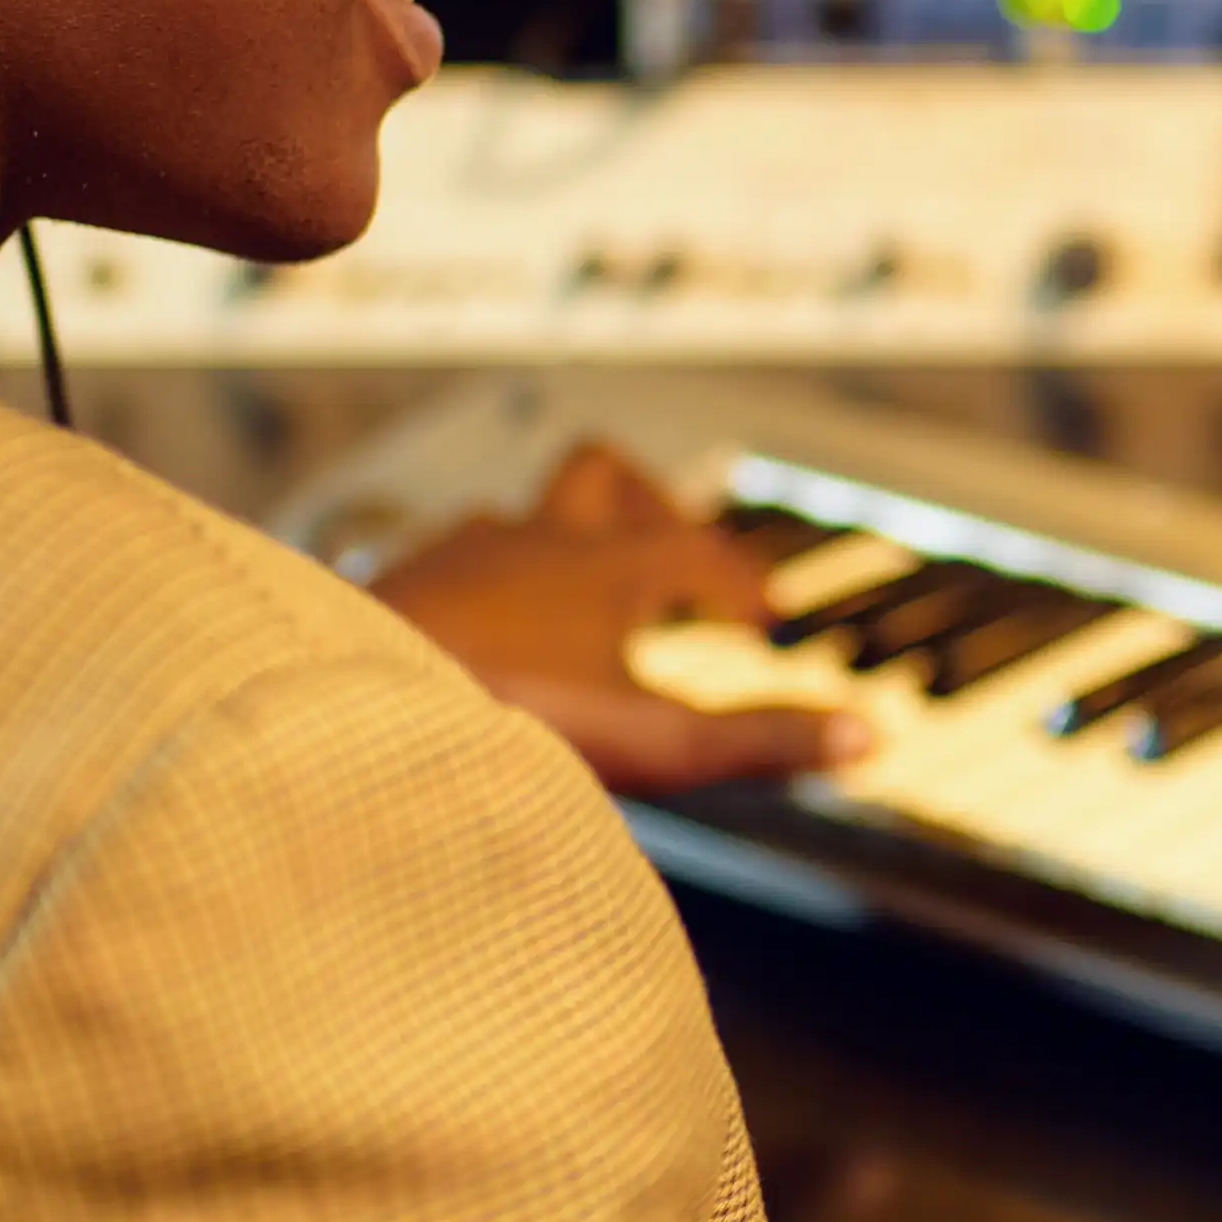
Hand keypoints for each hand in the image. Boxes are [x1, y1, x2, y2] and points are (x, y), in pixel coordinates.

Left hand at [367, 441, 863, 798]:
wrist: (353, 709)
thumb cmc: (504, 719)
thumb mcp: (654, 745)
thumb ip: (760, 742)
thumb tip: (869, 737)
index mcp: (603, 565)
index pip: (695, 548)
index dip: (736, 580)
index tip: (758, 619)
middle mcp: (527, 540)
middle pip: (598, 476)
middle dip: (644, 507)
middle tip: (669, 561)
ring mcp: (450, 557)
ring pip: (512, 517)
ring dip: (552, 547)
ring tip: (573, 609)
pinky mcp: (386, 590)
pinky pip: (442, 563)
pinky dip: (478, 588)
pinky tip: (474, 642)